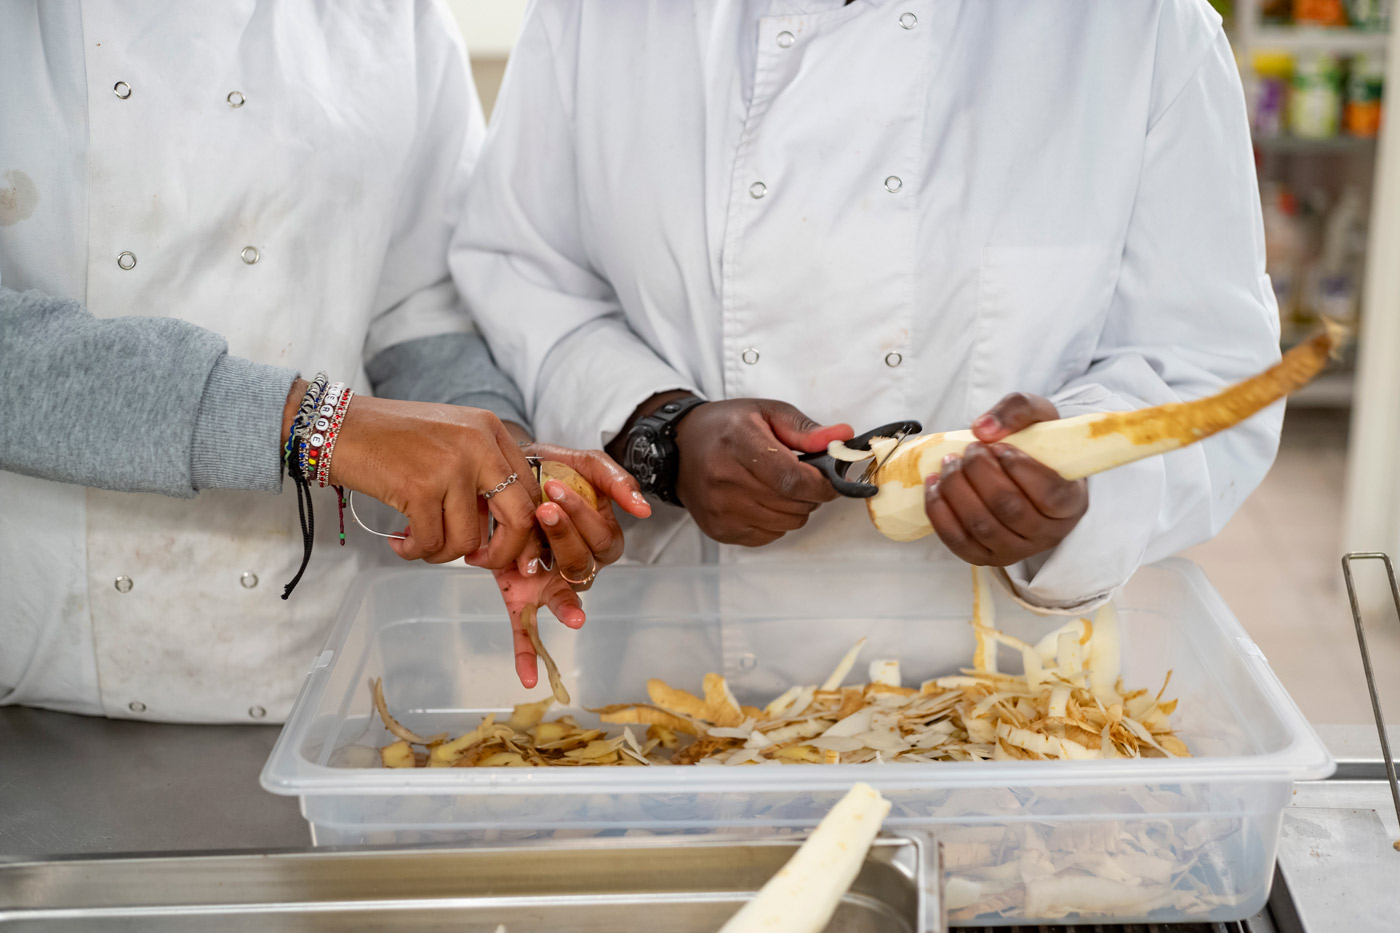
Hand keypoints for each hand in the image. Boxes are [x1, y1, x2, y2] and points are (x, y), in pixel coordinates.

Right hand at [322, 393, 541, 566]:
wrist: (337, 426)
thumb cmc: (390, 437)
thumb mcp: (451, 440)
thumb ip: (480, 473)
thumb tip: (503, 528)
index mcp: (490, 430)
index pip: (530, 490)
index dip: (528, 530)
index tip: (516, 553)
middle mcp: (478, 444)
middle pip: (518, 517)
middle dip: (504, 553)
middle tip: (482, 563)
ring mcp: (451, 466)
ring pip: (468, 539)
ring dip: (443, 554)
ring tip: (420, 545)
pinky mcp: (420, 488)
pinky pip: (431, 542)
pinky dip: (415, 552)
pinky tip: (399, 544)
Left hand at [497, 444, 649, 686]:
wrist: (500, 473)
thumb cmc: (547, 469)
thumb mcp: (582, 462)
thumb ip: (615, 479)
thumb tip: (643, 509)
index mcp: (598, 537)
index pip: (604, 538)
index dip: (582, 516)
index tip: (554, 488)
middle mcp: (579, 566)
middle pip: (584, 565)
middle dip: (564, 536)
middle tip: (542, 508)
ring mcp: (551, 584)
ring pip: (562, 594)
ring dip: (559, 595)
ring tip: (533, 566)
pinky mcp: (521, 596)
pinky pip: (527, 630)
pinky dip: (527, 655)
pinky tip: (528, 679)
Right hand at [674, 399, 852, 546]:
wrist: (680, 446)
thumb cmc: (726, 427)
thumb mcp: (767, 413)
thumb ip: (806, 430)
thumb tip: (842, 438)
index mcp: (738, 442)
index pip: (792, 479)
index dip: (821, 485)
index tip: (830, 481)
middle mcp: (724, 479)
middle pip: (793, 504)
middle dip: (811, 494)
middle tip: (802, 478)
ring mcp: (719, 508)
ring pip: (786, 523)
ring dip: (795, 508)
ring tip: (779, 487)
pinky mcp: (718, 529)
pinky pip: (769, 536)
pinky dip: (776, 521)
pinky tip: (762, 500)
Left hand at [924, 393, 1087, 566]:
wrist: (1025, 473)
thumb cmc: (1038, 448)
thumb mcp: (1039, 417)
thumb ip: (1018, 410)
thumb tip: (983, 428)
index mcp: (1070, 503)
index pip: (1049, 493)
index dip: (1020, 468)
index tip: (999, 446)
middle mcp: (1047, 533)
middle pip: (1009, 509)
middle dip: (980, 473)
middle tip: (971, 449)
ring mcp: (1016, 550)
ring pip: (981, 526)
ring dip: (957, 489)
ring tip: (949, 463)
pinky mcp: (986, 557)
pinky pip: (958, 541)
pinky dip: (940, 512)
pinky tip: (934, 485)